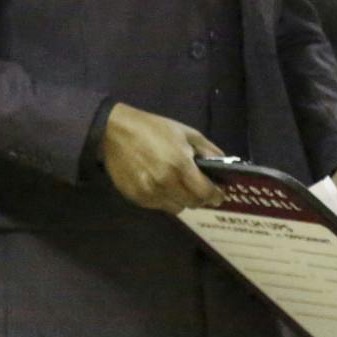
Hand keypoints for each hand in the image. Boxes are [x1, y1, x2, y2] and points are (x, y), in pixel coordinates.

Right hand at [100, 104, 224, 213]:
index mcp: (180, 165)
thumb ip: (208, 150)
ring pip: (176, 208)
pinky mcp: (135, 196)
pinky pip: (158, 206)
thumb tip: (224, 166)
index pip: (206, 193)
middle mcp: (165, 183)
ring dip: (181, 199)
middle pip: (193, 203)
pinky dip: (163, 199)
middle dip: (199, 197)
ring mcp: (148, 192)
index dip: (215, 195)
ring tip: (177, 186)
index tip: (217, 193)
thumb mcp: (186, 132)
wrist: (113, 131)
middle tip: (197, 189)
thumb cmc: (152, 128)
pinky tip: (159, 185)